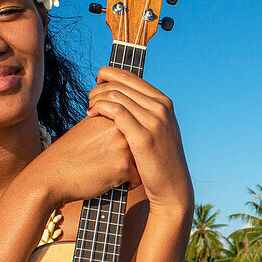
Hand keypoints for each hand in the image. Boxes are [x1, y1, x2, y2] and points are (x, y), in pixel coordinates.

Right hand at [24, 111, 139, 206]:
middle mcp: (119, 126)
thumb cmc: (69, 156)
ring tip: (112, 173)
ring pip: (142, 160)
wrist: (50, 176)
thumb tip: (132, 127)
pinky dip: (130, 183)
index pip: (134, 129)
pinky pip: (139, 177)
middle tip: (111, 163)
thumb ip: (110, 124)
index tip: (109, 151)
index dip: (126, 143)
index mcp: (111, 114)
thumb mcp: (89, 129)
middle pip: (140, 144)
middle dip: (133, 155)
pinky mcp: (123, 166)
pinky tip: (113, 182)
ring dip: (133, 169)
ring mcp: (123, 145)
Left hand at [86, 67, 192, 215]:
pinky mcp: (142, 136)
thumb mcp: (158, 130)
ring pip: (116, 94)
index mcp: (163, 102)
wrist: (172, 187)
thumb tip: (124, 98)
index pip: (130, 76)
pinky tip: (90, 115)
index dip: (109, 74)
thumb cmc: (158, 160)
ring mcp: (154, 121)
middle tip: (89, 99)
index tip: (97, 82)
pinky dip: (99, 108)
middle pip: (121, 83)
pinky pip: (115, 111)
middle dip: (99, 87)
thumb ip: (145, 112)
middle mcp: (161, 108)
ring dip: (96, 97)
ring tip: (89, 109)